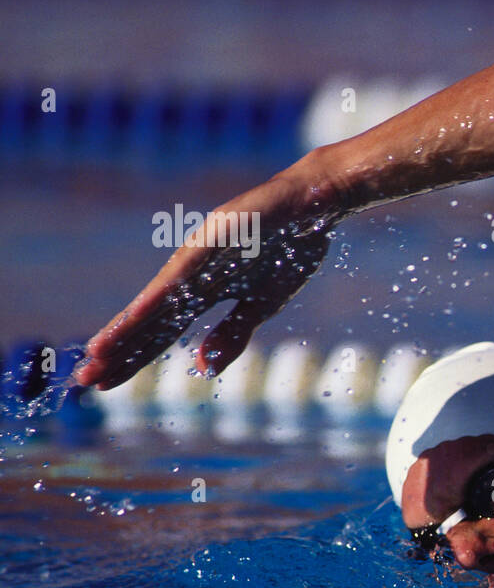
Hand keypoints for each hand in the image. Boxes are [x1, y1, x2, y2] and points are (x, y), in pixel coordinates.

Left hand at [75, 166, 340, 389]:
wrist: (314, 203)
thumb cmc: (289, 247)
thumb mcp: (263, 305)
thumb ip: (232, 333)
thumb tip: (203, 369)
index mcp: (203, 292)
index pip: (162, 332)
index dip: (134, 358)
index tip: (104, 384)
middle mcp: (190, 275)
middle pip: (150, 320)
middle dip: (119, 350)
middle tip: (85, 380)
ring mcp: (198, 255)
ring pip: (157, 299)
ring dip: (127, 327)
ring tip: (96, 353)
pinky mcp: (213, 237)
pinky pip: (184, 272)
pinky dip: (160, 296)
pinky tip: (136, 316)